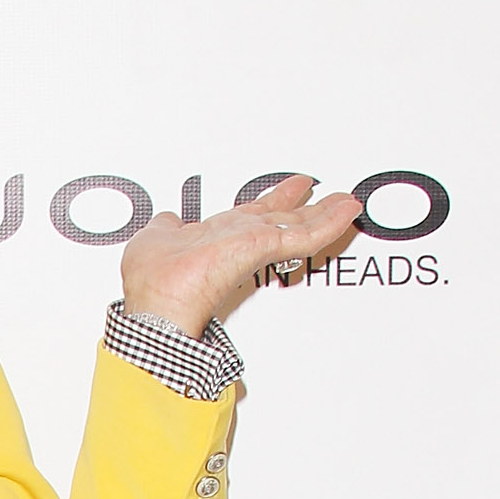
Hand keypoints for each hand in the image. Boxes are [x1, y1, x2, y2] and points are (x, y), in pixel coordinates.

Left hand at [120, 171, 361, 337]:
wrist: (156, 307)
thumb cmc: (151, 284)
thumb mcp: (156, 240)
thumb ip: (166, 228)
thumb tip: (170, 220)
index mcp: (214, 242)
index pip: (251, 221)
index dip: (273, 205)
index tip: (292, 191)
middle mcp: (236, 244)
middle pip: (280, 223)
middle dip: (307, 210)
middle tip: (333, 199)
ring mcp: (249, 248)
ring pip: (295, 228)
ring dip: (324, 215)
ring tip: (348, 203)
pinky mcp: (259, 249)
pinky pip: (299, 236)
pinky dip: (325, 224)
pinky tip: (346, 212)